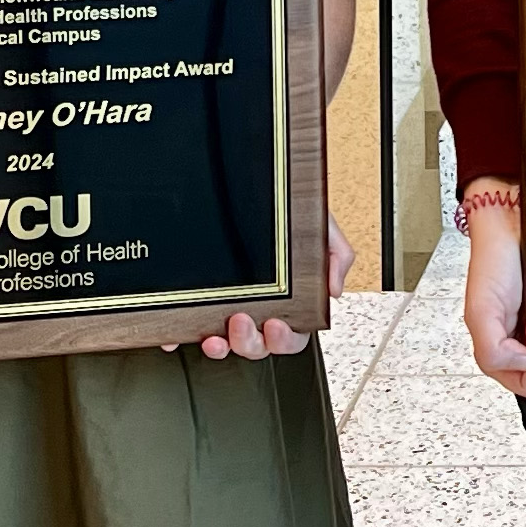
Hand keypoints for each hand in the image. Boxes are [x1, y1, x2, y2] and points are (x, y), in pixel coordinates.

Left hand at [172, 213, 350, 361]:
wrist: (252, 182)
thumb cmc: (288, 209)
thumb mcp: (322, 227)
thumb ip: (336, 256)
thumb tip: (334, 291)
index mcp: (290, 301)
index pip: (291, 335)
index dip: (285, 339)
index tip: (277, 325)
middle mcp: (259, 308)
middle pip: (259, 345)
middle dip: (252, 342)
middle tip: (245, 322)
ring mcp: (230, 306)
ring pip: (227, 342)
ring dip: (225, 345)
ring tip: (222, 330)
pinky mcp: (203, 302)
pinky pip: (195, 328)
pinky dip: (191, 337)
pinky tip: (189, 336)